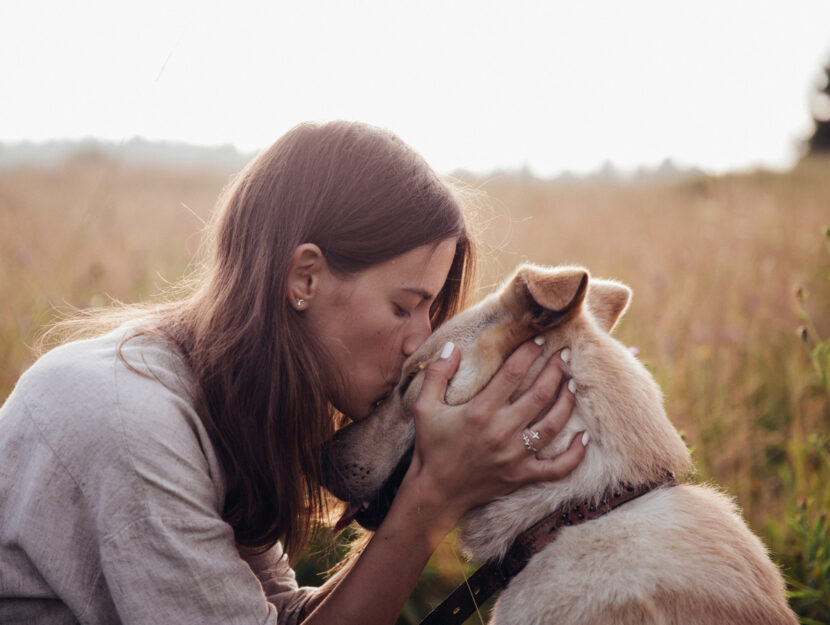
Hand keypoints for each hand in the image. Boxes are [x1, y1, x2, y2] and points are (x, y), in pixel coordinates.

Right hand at [403, 337, 586, 528]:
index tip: (540, 340)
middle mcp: (501, 431)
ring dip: (567, 401)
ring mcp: (515, 456)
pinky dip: (575, 453)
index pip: (512, 373)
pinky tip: (584, 436)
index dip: (529, 353)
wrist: (436, 491)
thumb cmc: (431, 446)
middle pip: (540, 394)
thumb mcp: (424, 407)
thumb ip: (436, 374)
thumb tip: (451, 346)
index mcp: (480, 411)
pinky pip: (558, 467)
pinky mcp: (522, 475)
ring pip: (553, 424)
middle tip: (565, 354)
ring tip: (572, 383)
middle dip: (556, 370)